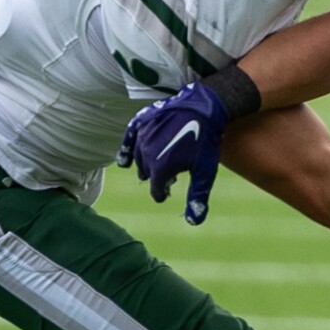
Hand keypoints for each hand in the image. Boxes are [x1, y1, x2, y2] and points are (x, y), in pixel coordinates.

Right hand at [116, 82, 228, 223]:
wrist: (203, 107)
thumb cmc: (206, 141)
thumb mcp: (205, 172)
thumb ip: (197, 197)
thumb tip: (193, 222)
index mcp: (161, 168)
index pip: (156, 190)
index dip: (162, 194)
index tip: (167, 194)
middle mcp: (147, 154)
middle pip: (147, 174)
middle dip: (157, 177)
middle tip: (171, 174)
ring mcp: (142, 137)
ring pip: (139, 158)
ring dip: (147, 164)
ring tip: (158, 164)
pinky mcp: (141, 122)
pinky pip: (128, 140)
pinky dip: (126, 150)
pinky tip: (124, 160)